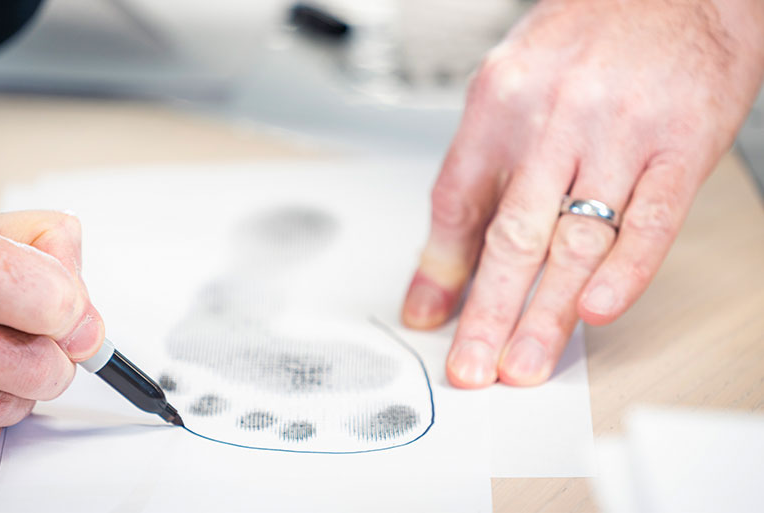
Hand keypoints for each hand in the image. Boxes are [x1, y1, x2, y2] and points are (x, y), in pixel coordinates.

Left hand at [401, 0, 763, 387]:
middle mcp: (555, 117)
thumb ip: (484, 167)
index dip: (440, 269)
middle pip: (512, 234)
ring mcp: (619, 132)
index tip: (429, 318)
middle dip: (487, 311)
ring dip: (547, 312)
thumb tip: (449, 249)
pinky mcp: (681, 144)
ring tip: (523, 361)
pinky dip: (625, 271)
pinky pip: (651, 219)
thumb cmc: (587, 38)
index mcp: (501, 101)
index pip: (459, 202)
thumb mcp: (512, 86)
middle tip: (471, 366)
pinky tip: (597, 310)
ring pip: (576, 239)